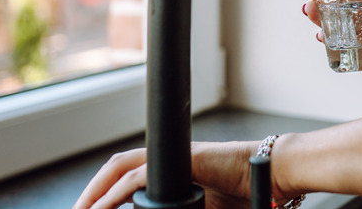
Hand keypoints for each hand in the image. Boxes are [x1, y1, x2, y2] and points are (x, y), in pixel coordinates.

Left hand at [73, 142, 295, 208]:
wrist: (270, 175)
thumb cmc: (244, 193)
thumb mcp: (201, 208)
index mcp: (172, 171)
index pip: (129, 176)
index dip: (105, 192)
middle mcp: (170, 160)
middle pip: (118, 168)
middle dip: (91, 192)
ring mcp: (175, 158)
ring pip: (122, 169)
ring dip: (97, 192)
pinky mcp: (183, 161)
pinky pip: (140, 177)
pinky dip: (117, 194)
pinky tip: (102, 208)